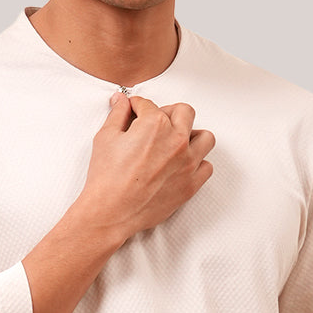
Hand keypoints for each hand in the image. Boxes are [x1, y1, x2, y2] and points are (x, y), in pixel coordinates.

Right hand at [78, 93, 214, 242]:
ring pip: (204, 137)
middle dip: (168, 112)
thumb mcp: (106, 138)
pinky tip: (182, 165)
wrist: (111, 211)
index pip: (149, 104)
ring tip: (176, 141)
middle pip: (184, 112)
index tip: (134, 111)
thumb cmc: (107, 178)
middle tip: (155, 122)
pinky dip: (197, 163)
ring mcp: (188, 163)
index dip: (137, 106)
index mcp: (155, 124)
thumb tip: (120, 101)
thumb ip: (117, 114)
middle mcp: (176, 140)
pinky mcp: (191, 184)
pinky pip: (207, 166)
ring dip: (192, 135)